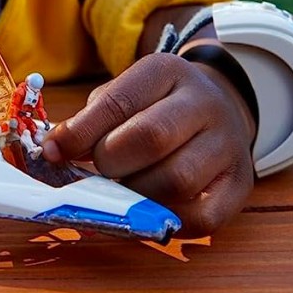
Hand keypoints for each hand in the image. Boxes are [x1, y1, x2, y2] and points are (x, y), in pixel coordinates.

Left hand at [41, 52, 255, 236]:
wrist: (216, 110)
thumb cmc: (152, 109)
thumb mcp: (121, 98)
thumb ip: (88, 122)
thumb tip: (54, 152)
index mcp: (167, 71)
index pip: (118, 101)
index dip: (80, 133)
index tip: (53, 152)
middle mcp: (205, 103)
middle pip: (151, 138)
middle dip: (110, 163)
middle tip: (98, 171)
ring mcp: (229, 145)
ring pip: (176, 181)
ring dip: (136, 195)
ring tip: (123, 188)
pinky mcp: (240, 186)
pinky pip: (201, 217)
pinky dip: (165, 220)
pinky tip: (147, 209)